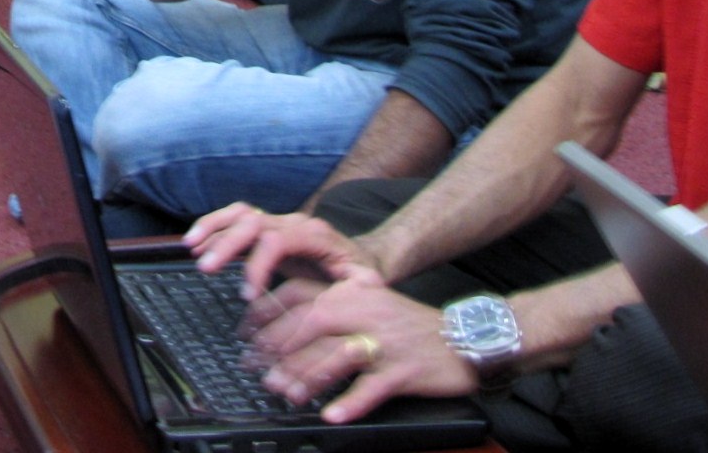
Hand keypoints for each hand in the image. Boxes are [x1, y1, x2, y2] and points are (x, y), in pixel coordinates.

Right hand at [187, 202, 379, 300]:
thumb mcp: (366, 286)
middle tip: (206, 269)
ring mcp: (279, 223)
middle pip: (253, 222)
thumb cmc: (361, 278)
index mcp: (316, 234)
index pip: (277, 240)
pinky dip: (214, 226)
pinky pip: (235, 218)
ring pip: (240, 214)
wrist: (363, 259)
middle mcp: (294, 222)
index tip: (247, 297)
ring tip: (193, 248)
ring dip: (214, 228)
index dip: (258, 266)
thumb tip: (327, 300)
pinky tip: (197, 242)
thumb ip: (350, 291)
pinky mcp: (267, 230)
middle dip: (227, 244)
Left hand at [247, 270, 475, 422]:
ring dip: (306, 376)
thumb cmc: (408, 326)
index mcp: (350, 292)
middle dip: (278, 348)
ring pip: (336, 355)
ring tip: (285, 394)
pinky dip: (351, 402)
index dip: (266, 314)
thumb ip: (330, 309)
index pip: (298, 294)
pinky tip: (331, 415)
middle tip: (257, 371)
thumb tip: (283, 328)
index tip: (244, 335)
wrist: (463, 336)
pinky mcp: (404, 370)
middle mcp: (364, 310)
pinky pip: (372, 388)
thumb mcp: (367, 304)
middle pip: (310, 324)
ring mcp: (384, 340)